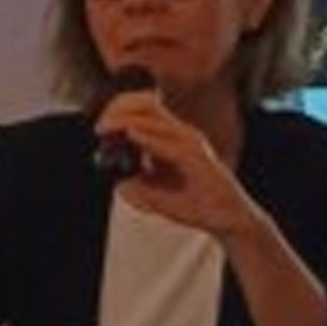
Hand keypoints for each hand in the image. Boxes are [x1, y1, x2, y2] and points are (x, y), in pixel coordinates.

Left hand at [94, 93, 260, 237]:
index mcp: (175, 138)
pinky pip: (167, 144)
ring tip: (105, 129)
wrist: (227, 219)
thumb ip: (137, 181)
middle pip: (147, 105)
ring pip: (154, 120)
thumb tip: (114, 177)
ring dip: (125, 121)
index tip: (100, 125)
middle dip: (118, 110)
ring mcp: (192, 144)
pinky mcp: (197, 159)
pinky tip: (129, 136)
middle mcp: (184, 134)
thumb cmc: (196, 204)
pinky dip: (146, 138)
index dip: (120, 109)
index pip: (146, 109)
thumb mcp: (157, 192)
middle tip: (99, 127)